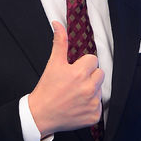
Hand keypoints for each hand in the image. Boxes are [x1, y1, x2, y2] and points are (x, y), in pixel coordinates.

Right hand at [28, 21, 104, 137]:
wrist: (40, 115)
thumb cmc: (46, 90)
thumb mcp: (53, 64)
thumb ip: (59, 42)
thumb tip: (58, 24)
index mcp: (80, 73)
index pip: (93, 60)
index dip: (83, 64)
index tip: (74, 71)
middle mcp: (88, 88)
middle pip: (100, 74)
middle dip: (89, 76)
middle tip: (75, 83)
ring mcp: (92, 103)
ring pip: (100, 89)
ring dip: (91, 91)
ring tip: (75, 95)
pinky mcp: (94, 116)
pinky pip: (99, 106)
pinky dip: (90, 106)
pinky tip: (78, 106)